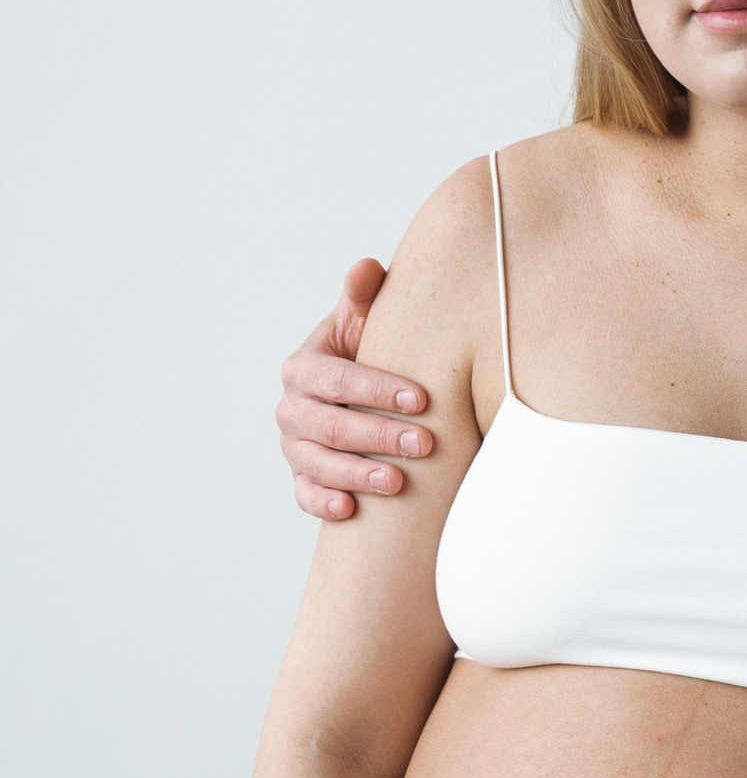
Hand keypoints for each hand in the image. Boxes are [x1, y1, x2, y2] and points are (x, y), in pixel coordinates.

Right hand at [278, 262, 431, 521]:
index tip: (421, 399)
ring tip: (398, 482)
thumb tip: (367, 268)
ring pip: (317, 464)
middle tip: (424, 445)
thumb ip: (364, 296)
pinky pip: (304, 495)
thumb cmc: (367, 352)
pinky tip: (351, 510)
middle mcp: (291, 408)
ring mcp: (293, 446)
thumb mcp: (363, 321)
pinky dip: (323, 503)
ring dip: (357, 474)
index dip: (377, 390)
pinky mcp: (301, 477)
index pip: (338, 380)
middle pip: (329, 426)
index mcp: (303, 367)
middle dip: (378, 436)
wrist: (356, 395)